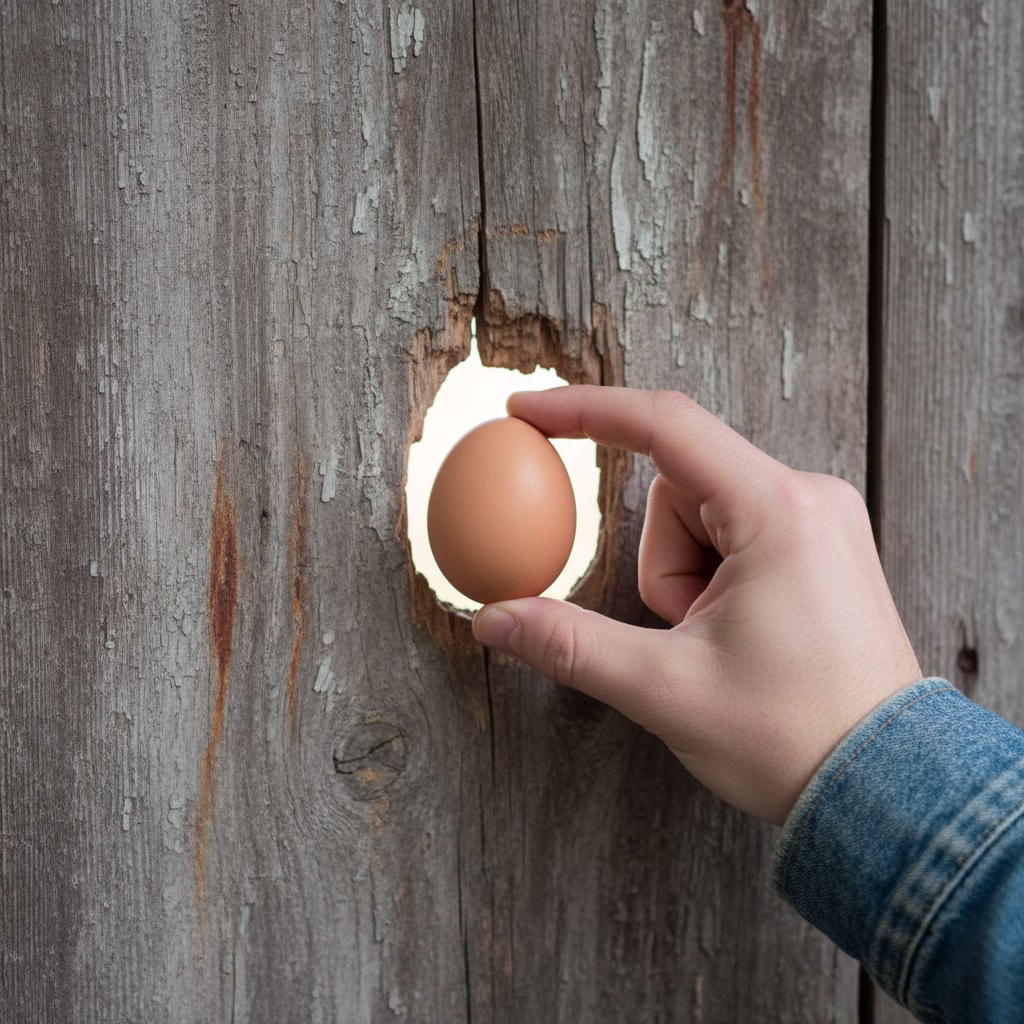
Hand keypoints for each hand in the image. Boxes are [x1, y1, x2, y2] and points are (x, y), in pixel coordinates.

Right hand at [472, 386, 922, 825]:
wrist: (888, 788)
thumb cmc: (794, 737)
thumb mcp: (666, 690)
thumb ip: (570, 644)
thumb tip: (493, 617)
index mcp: (777, 511)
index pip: (663, 425)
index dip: (583, 410)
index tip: (524, 410)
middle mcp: (808, 496)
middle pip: (678, 488)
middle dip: (661, 566)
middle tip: (689, 633)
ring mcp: (821, 518)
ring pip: (702, 516)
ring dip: (685, 578)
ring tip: (726, 642)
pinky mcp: (821, 544)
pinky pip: (734, 534)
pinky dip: (712, 579)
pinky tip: (744, 633)